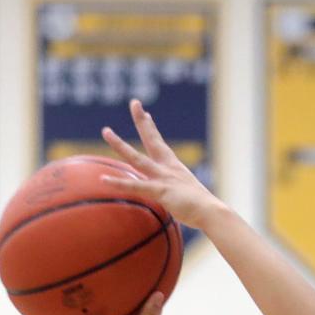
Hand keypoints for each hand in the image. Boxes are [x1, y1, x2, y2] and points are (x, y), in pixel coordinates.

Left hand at [100, 99, 223, 229]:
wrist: (211, 212)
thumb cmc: (202, 209)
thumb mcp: (186, 198)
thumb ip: (176, 196)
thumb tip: (176, 203)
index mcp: (174, 168)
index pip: (160, 145)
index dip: (151, 129)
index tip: (146, 114)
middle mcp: (167, 168)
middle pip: (151, 140)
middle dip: (142, 121)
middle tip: (135, 102)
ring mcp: (163, 178)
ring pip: (137, 158)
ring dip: (120, 144)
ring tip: (105, 131)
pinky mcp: (160, 191)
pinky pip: (135, 186)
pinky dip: (119, 184)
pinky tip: (103, 180)